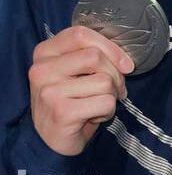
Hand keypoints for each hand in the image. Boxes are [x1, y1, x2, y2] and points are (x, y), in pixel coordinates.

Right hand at [29, 25, 133, 156]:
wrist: (50, 140)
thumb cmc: (69, 101)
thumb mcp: (73, 72)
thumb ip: (90, 56)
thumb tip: (126, 62)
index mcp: (44, 53)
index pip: (80, 34)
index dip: (109, 47)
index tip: (124, 64)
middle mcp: (42, 69)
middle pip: (95, 57)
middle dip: (115, 75)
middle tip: (113, 90)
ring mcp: (50, 91)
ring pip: (104, 81)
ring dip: (111, 96)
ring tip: (96, 104)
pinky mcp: (62, 112)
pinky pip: (105, 102)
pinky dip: (108, 111)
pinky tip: (93, 116)